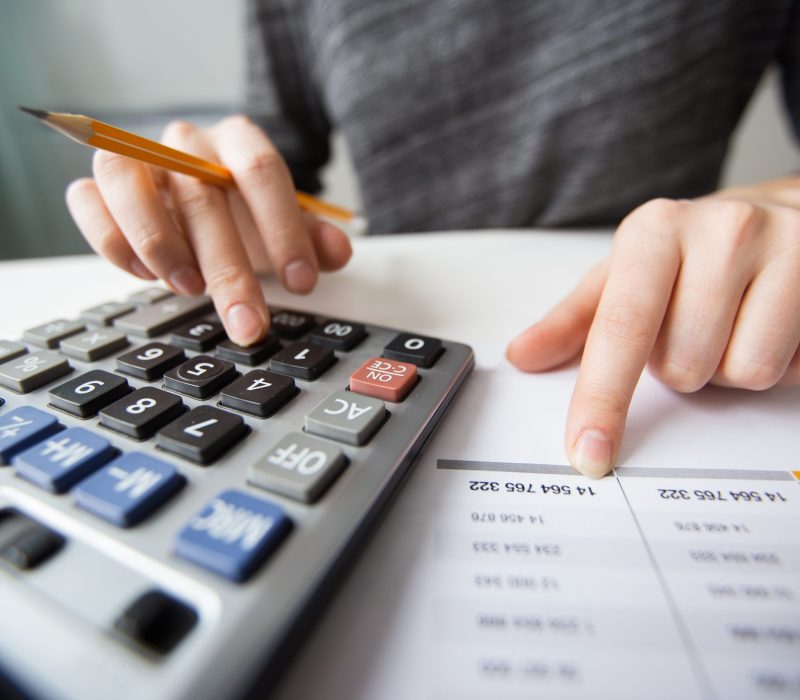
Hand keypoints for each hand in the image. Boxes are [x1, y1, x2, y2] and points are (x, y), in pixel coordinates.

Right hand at [66, 116, 351, 344]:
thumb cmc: (246, 214)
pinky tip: (145, 276)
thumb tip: (337, 252)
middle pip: (201, 195)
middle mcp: (185, 142)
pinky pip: (86, 200)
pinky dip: (111, 240)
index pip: (261, 171)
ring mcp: (137, 158)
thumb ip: (313, 239)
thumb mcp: (285, 227)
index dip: (282, 229)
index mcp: (239, 140)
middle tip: (248, 324)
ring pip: (127, 180)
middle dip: (229, 270)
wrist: (203, 197)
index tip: (301, 283)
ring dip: (157, 242)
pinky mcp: (100, 185)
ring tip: (189, 291)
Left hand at [506, 177, 799, 476]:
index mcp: (654, 233)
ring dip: (729, 366)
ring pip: (740, 372)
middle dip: (683, 365)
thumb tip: (523, 357)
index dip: (601, 400)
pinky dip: (779, 362)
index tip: (588, 451)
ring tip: (734, 322)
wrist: (789, 211)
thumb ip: (575, 321)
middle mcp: (719, 231)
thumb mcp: (628, 274)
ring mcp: (784, 247)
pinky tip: (773, 323)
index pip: (620, 331)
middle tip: (695, 325)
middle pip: (682, 367)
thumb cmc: (696, 251)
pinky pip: (788, 368)